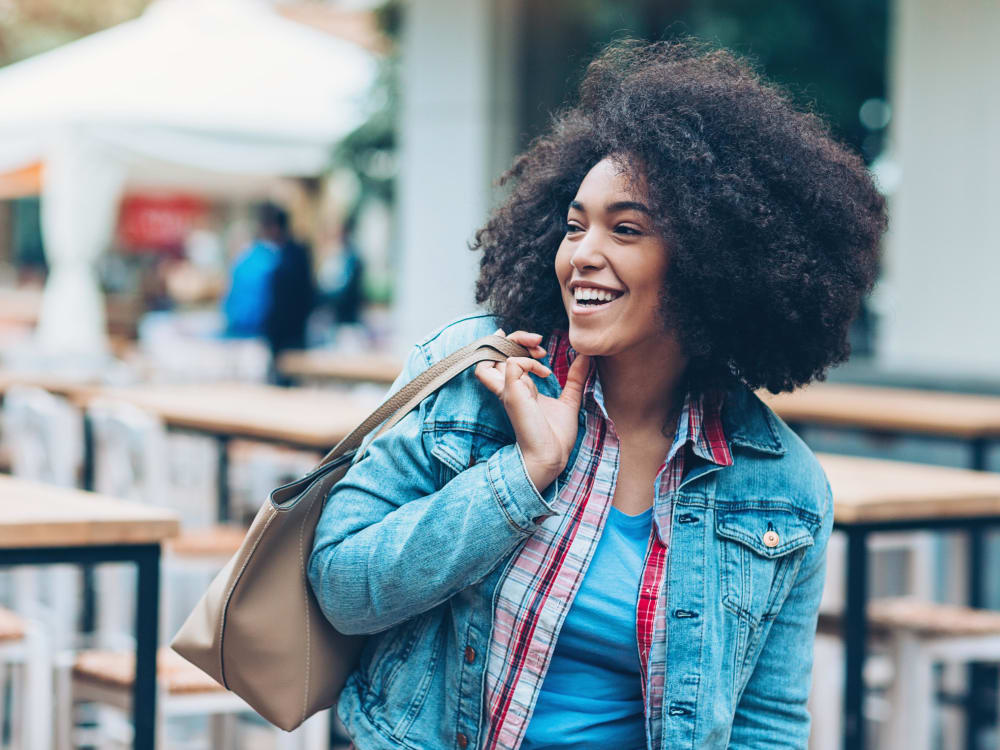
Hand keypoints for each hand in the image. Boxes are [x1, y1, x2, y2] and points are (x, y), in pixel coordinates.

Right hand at [474, 329, 589, 490]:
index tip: (541, 348)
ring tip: (538, 351)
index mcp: (518, 387)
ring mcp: (508, 390)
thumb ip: (575, 378)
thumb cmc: (556, 436)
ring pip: (492, 354)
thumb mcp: (569, 400)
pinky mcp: (512, 394)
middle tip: (539, 342)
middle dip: (515, 337)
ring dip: (514, 344)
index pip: (503, 356)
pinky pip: (512, 364)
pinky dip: (528, 361)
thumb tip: (586, 358)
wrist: (552, 456)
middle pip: (493, 350)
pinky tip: (545, 373)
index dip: (516, 344)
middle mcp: (509, 386)